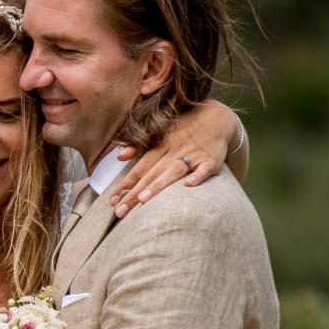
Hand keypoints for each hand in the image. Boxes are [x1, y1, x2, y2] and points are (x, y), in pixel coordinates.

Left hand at [107, 100, 237, 216]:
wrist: (217, 117)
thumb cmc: (184, 129)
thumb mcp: (161, 133)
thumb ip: (140, 147)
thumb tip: (119, 156)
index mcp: (160, 146)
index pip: (138, 168)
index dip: (124, 184)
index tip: (110, 200)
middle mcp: (174, 151)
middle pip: (151, 174)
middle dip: (134, 193)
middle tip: (119, 211)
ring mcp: (193, 155)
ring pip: (173, 171)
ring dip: (159, 184)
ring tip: (144, 200)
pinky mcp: (211, 160)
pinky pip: (204, 169)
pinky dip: (197, 176)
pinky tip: (188, 185)